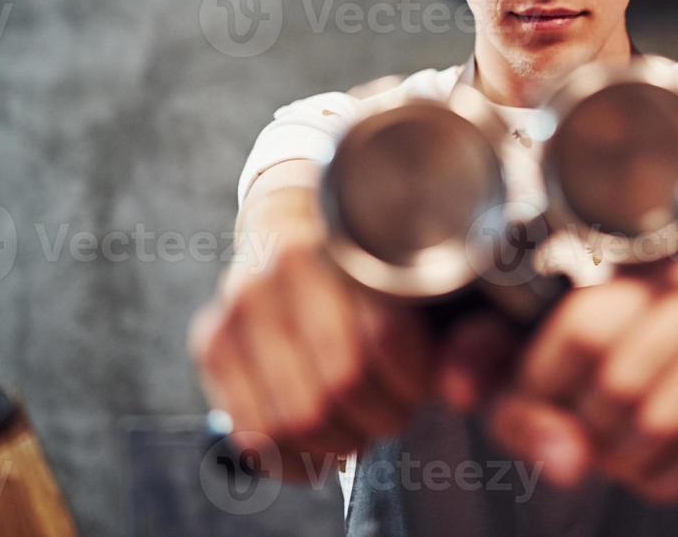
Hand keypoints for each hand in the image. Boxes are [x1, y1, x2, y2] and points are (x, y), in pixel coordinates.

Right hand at [188, 216, 433, 481]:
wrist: (294, 219)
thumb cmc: (380, 259)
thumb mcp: (434, 274)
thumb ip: (465, 325)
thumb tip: (458, 389)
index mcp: (351, 235)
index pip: (382, 338)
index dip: (410, 384)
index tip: (421, 387)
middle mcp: (287, 261)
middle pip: (338, 385)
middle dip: (378, 417)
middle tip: (393, 414)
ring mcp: (242, 300)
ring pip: (293, 417)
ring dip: (337, 442)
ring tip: (358, 429)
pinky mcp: (212, 338)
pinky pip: (250, 430)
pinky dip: (289, 459)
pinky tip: (318, 454)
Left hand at [484, 258, 677, 504]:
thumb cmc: (612, 350)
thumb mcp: (549, 364)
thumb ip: (526, 410)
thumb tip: (565, 463)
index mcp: (638, 270)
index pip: (585, 331)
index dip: (548, 382)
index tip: (537, 400)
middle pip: (621, 382)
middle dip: (587, 427)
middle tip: (580, 433)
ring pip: (661, 423)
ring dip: (623, 459)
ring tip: (611, 452)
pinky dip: (663, 478)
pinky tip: (647, 464)